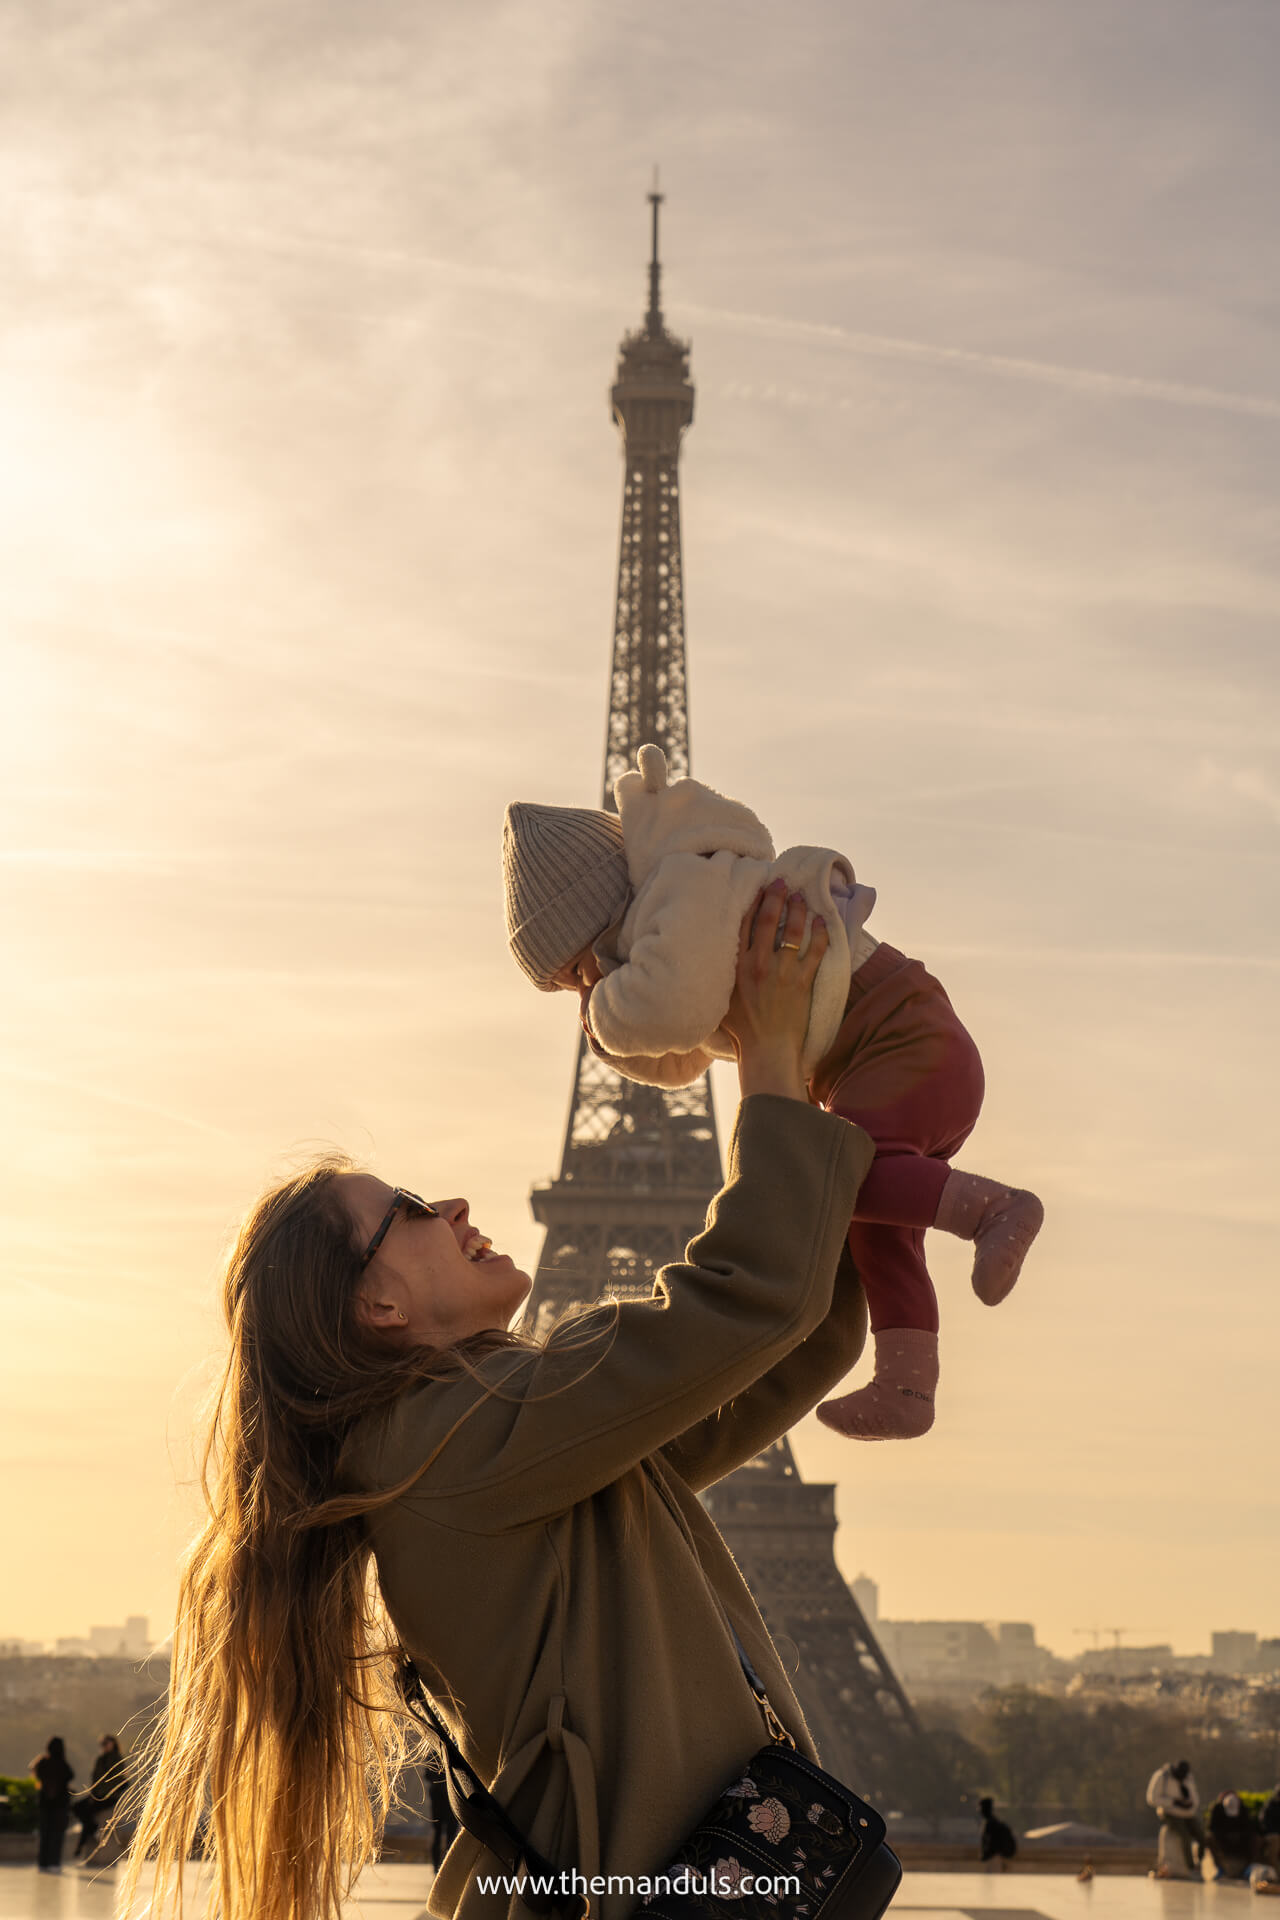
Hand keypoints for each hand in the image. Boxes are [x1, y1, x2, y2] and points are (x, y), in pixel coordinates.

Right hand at [721, 880, 828, 1100]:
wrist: (767, 1050)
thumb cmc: (742, 1030)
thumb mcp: (722, 999)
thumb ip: (723, 975)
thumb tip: (718, 956)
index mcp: (737, 967)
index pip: (743, 925)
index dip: (751, 902)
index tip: (756, 886)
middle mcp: (759, 965)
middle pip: (767, 920)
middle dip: (775, 896)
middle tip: (781, 880)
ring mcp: (782, 972)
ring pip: (792, 931)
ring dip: (797, 910)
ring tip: (800, 896)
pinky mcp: (802, 982)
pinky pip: (815, 951)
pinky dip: (820, 934)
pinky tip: (822, 922)